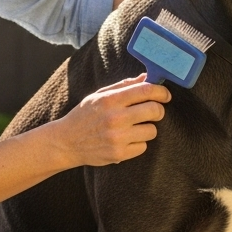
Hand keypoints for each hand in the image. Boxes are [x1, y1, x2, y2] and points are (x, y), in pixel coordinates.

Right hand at [52, 74, 169, 166]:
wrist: (66, 142)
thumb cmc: (85, 116)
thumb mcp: (100, 96)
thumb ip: (124, 86)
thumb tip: (147, 77)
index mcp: (110, 100)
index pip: (146, 91)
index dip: (161, 92)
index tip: (165, 95)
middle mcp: (115, 118)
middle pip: (155, 110)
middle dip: (158, 110)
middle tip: (153, 111)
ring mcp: (117, 138)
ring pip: (152, 130)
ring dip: (147, 128)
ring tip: (133, 128)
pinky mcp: (119, 154)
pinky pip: (143, 146)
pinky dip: (138, 143)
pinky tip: (125, 140)